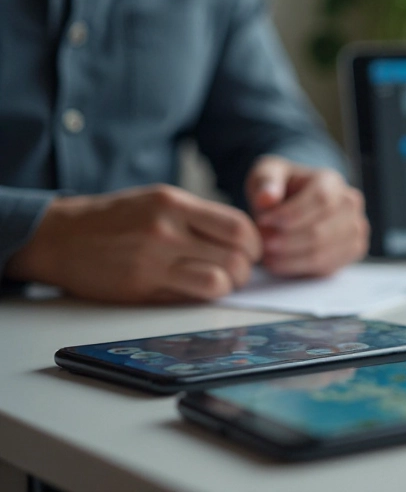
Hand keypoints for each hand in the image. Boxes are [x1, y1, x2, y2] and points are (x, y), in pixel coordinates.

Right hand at [5, 185, 260, 302]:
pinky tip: (193, 289)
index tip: (250, 250)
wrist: (60, 236)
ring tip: (218, 282)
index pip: (239, 227)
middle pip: (236, 257)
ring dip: (227, 286)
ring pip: (219, 281)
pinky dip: (201, 296)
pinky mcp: (142, 286)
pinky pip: (189, 297)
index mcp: (174, 203)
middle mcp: (166, 229)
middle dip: (245, 269)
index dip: (254, 243)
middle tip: (236, 270)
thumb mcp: (159, 200)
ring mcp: (153, 260)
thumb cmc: (116, 219)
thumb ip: (200, 217)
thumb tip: (243, 239)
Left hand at [246, 155, 368, 277]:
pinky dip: (298, 268)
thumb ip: (265, 182)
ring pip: (322, 253)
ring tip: (265, 254)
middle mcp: (350, 203)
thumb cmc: (281, 187)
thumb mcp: (267, 174)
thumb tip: (266, 198)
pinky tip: (278, 262)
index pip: (320, 199)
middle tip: (260, 243)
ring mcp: (356, 228)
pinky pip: (326, 267)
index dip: (290, 215)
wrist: (297, 202)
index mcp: (331, 180)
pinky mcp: (354, 249)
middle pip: (320, 231)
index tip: (262, 222)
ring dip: (289, 258)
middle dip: (285, 241)